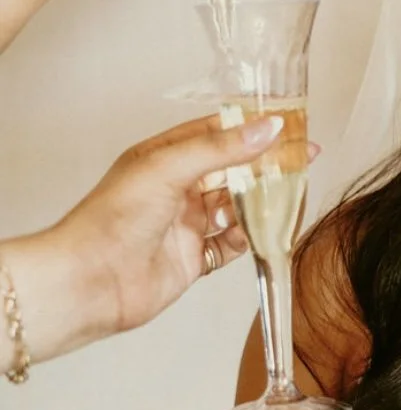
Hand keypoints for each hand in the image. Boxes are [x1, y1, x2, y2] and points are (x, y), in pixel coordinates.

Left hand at [6, 111, 309, 363]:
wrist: (88, 282)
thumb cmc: (111, 219)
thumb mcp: (169, 168)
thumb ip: (222, 149)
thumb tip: (268, 128)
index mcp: (165, 158)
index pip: (218, 133)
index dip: (254, 129)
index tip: (290, 127)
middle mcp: (176, 189)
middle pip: (233, 170)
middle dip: (266, 166)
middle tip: (303, 161)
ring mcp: (185, 224)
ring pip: (236, 207)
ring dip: (261, 203)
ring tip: (290, 196)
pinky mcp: (192, 258)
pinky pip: (231, 245)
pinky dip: (249, 239)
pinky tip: (264, 233)